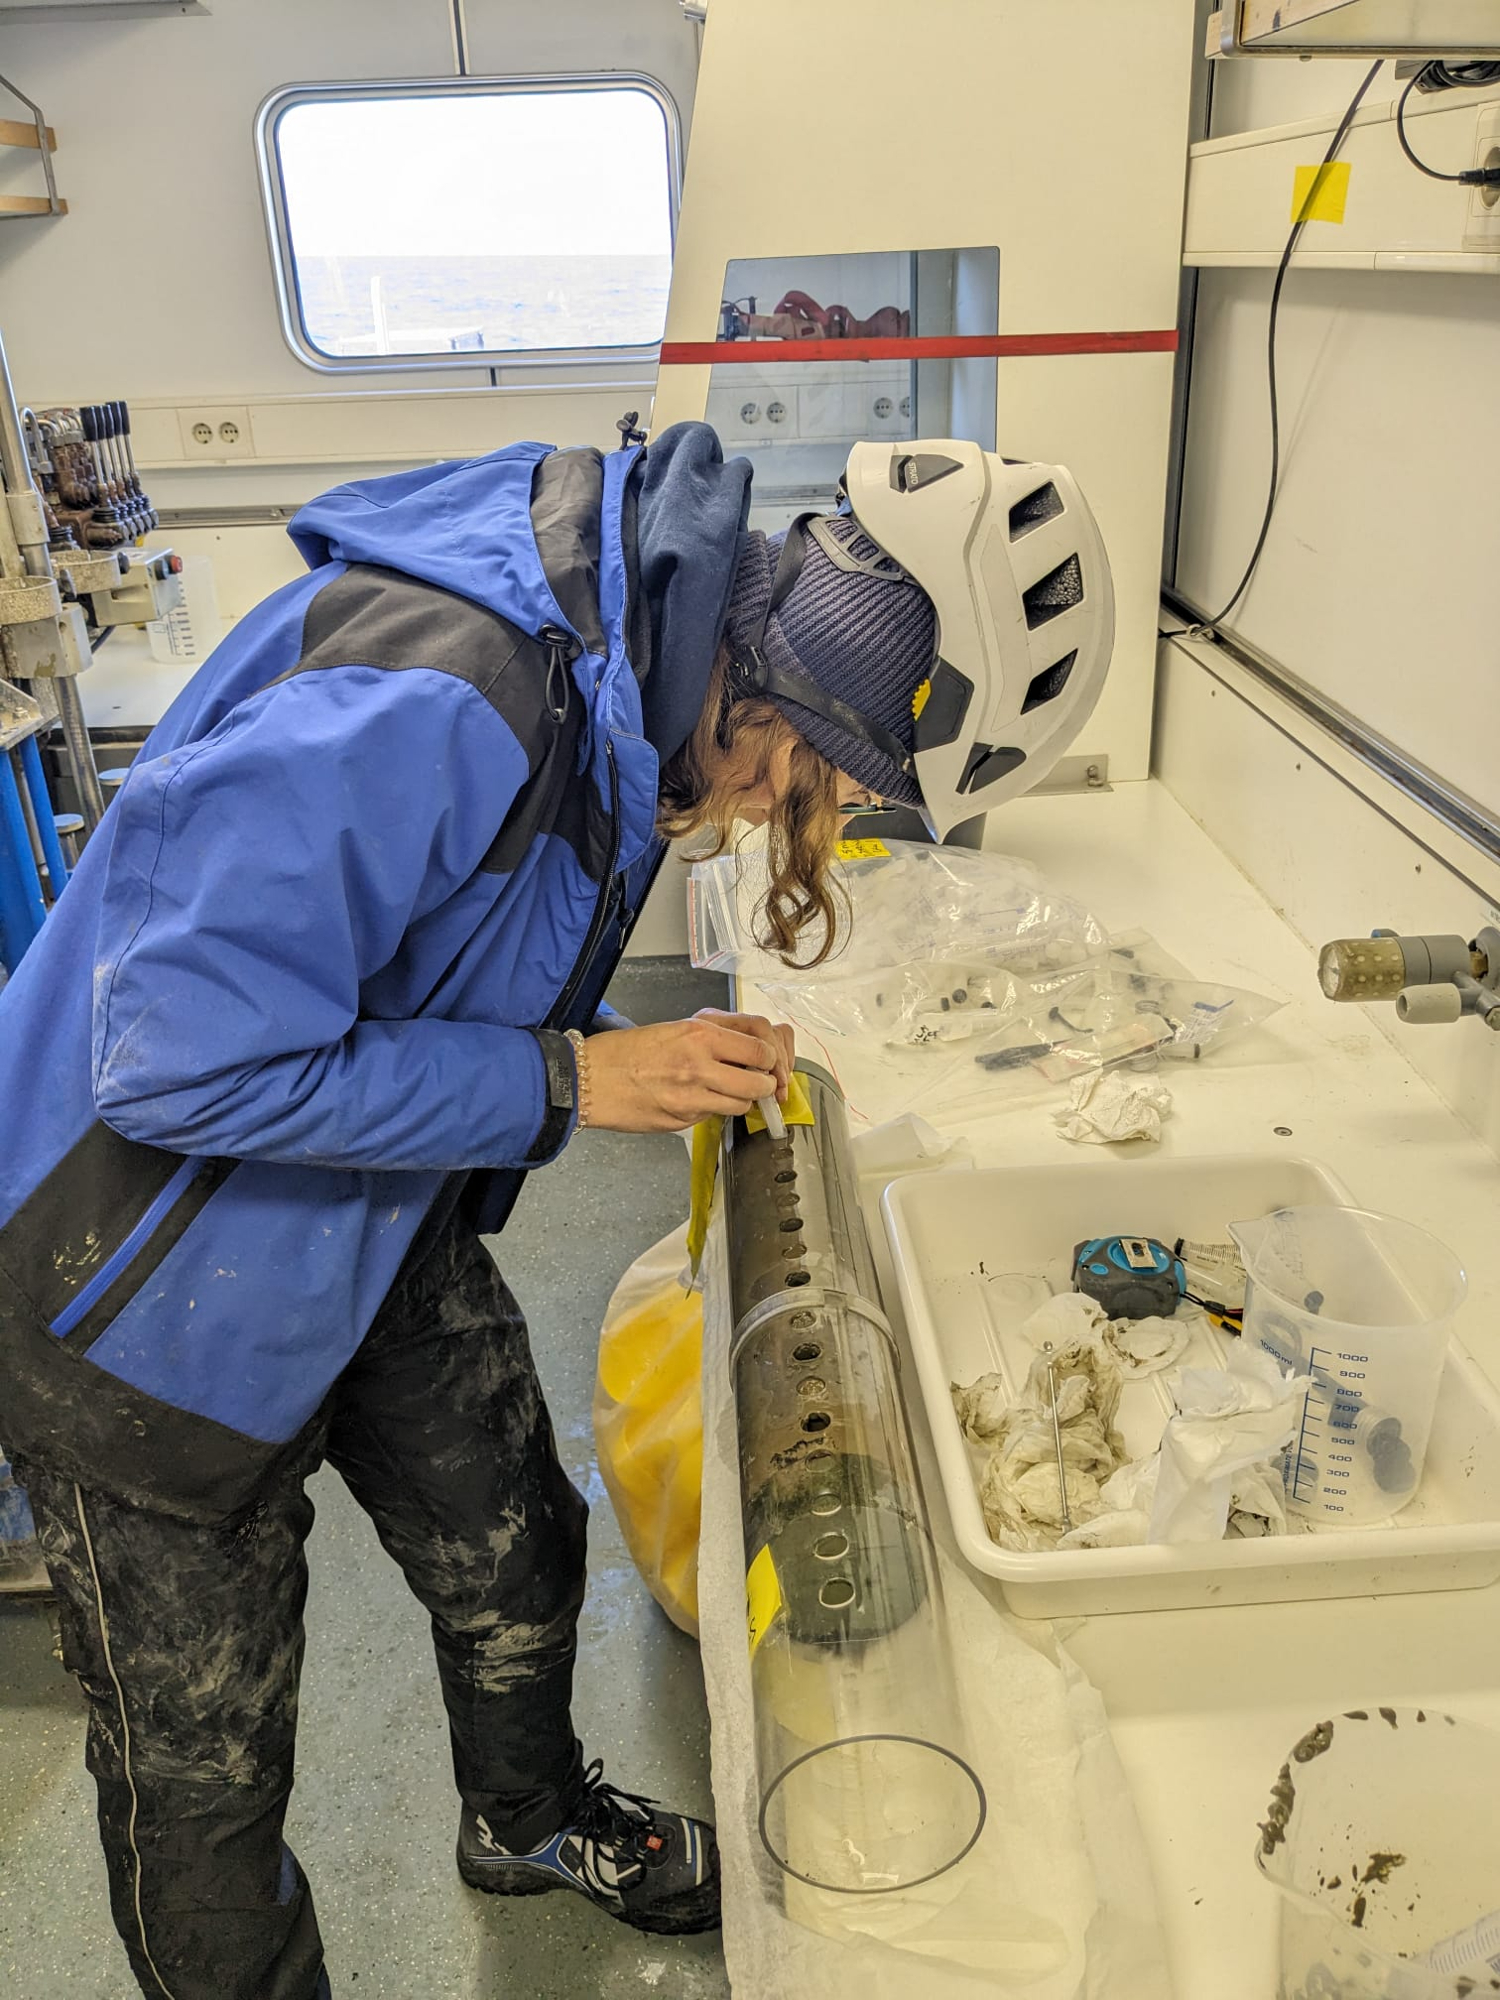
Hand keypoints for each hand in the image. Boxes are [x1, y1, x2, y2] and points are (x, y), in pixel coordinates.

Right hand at [581, 1011, 794, 1133]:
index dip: (771, 1059)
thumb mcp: (675, 1028)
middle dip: (764, 1087)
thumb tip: (749, 1051)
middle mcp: (700, 1064)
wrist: (590, 1079)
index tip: (768, 1063)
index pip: (761, 1047)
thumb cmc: (628, 1051)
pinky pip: (713, 1117)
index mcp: (700, 1034)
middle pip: (759, 1083)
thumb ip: (714, 1036)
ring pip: (741, 1105)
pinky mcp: (682, 1120)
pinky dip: (713, 1111)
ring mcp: (692, 1096)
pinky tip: (696, 1100)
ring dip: (741, 1101)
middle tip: (758, 1084)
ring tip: (725, 1092)